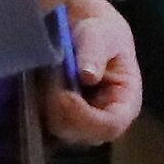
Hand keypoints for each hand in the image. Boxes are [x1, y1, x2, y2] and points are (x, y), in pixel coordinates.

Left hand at [44, 0, 140, 145]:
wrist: (79, 28)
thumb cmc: (98, 31)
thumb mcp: (100, 33)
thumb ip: (94, 51)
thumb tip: (88, 75)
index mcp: (126, 102)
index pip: (110, 126)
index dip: (86, 117)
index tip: (64, 96)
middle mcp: (105, 121)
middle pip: (81, 135)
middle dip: (61, 111)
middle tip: (50, 78)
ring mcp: (82, 125)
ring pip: (60, 132)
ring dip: (47, 108)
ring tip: (47, 76)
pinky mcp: (61, 123)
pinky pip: (45, 128)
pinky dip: (37, 111)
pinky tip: (37, 87)